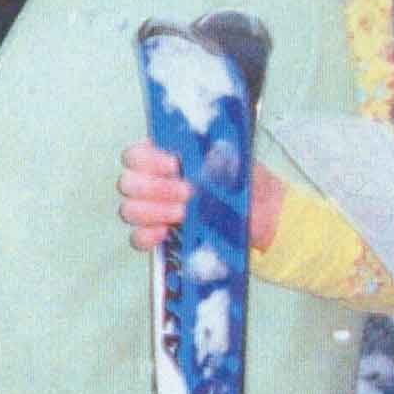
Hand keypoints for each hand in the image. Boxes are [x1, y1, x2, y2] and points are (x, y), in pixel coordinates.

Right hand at [118, 146, 286, 253]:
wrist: (265, 215)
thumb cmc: (247, 182)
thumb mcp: (235, 161)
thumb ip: (215, 155)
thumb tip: (204, 156)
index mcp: (165, 157)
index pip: (135, 155)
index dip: (147, 160)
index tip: (174, 165)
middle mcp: (154, 182)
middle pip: (127, 183)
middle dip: (155, 188)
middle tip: (186, 192)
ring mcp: (154, 210)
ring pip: (129, 209)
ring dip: (154, 211)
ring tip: (183, 212)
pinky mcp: (161, 236)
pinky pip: (137, 238)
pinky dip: (147, 236)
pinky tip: (167, 232)